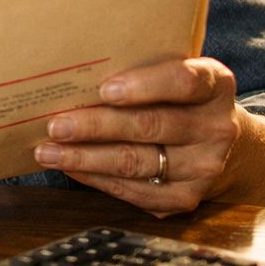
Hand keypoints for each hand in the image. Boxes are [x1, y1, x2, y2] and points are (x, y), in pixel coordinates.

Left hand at [34, 58, 242, 215]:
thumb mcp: (171, 71)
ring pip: (136, 162)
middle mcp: (216, 128)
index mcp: (215, 85)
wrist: (213, 139)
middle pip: (150, 126)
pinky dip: (97, 179)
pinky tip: (72, 168)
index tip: (104, 89)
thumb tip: (75, 72)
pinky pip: (134, 191)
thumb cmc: (177, 97)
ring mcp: (203, 167)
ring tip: (48, 151)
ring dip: (85, 158)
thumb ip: (140, 68)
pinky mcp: (185, 197)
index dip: (144, 86)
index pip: (183, 82)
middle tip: (55, 125)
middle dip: (96, 126)